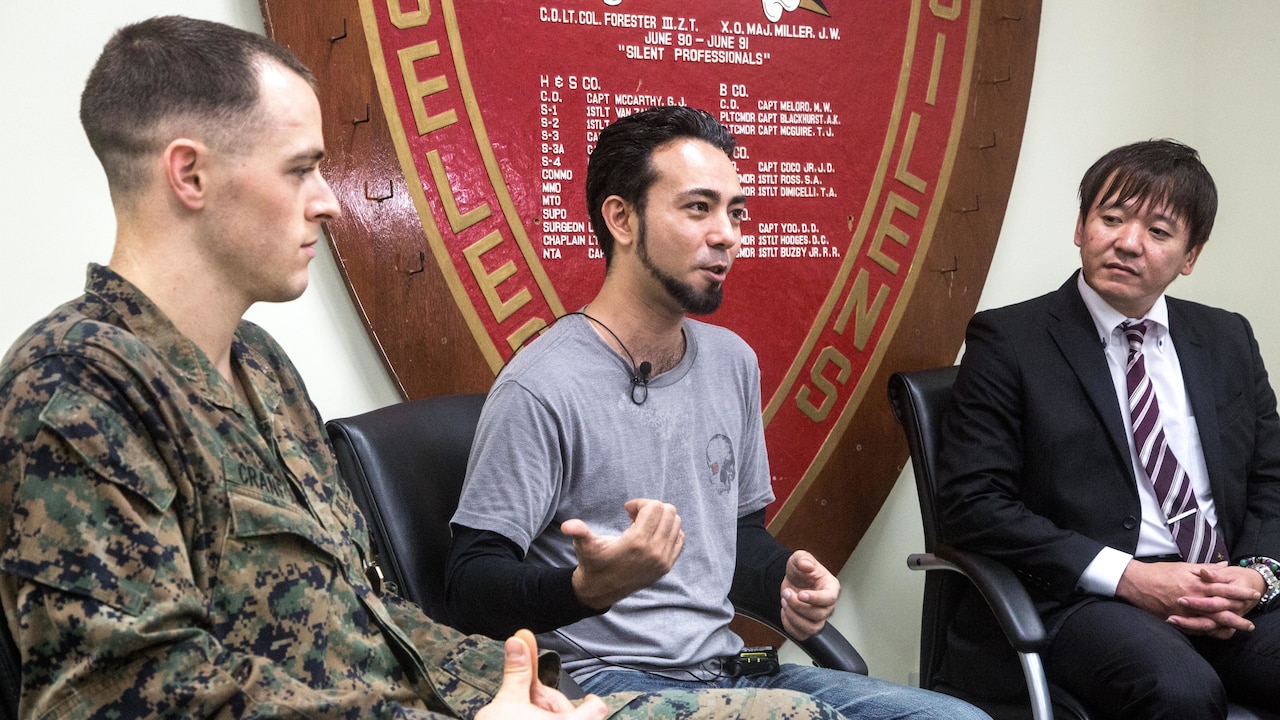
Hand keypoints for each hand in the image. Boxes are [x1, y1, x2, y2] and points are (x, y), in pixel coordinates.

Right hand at [476, 629, 608, 719]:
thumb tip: (518, 641)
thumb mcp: (508, 701)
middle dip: (547, 705)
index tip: (585, 696)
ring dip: (539, 717)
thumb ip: (518, 672)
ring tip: (515, 716)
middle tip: (524, 702)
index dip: (590, 700)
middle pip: (571, 715)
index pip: (595, 709)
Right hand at [561, 498, 683, 608]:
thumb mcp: (584, 546)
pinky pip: (679, 538)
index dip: (641, 503)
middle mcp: (655, 551)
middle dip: (652, 508)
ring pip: (676, 523)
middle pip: (669, 512)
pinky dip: (669, 531)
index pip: (656, 507)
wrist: (601, 590)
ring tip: (643, 526)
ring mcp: (664, 560)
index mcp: (638, 542)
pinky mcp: (667, 566)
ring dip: (661, 519)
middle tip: (635, 516)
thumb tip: (567, 526)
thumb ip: (578, 532)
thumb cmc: (593, 563)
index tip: (627, 509)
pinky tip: (651, 535)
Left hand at [779, 550, 839, 639]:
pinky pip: (801, 635)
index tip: (801, 594)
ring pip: (811, 628)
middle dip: (798, 605)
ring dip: (793, 617)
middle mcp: (827, 605)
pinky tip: (785, 612)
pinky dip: (789, 626)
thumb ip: (803, 559)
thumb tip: (807, 565)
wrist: (792, 581)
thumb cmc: (800, 571)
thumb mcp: (799, 558)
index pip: (829, 599)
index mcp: (831, 588)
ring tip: (785, 602)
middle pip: (818, 615)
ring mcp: (818, 617)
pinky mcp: (807, 625)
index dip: (815, 599)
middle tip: (787, 593)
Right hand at [1117, 560, 1260, 638]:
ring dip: (1225, 627)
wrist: (1135, 583)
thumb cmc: (1158, 572)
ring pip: (1210, 622)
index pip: (1224, 589)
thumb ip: (1206, 569)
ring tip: (1237, 631)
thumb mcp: (1183, 566)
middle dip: (1238, 616)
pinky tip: (1215, 633)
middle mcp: (1192, 600)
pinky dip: (1207, 632)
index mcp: (1195, 584)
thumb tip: (1225, 566)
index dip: (1240, 593)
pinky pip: (1195, 629)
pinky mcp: (1175, 620)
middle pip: (1221, 611)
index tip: (1252, 595)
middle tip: (1250, 623)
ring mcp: (1184, 612)